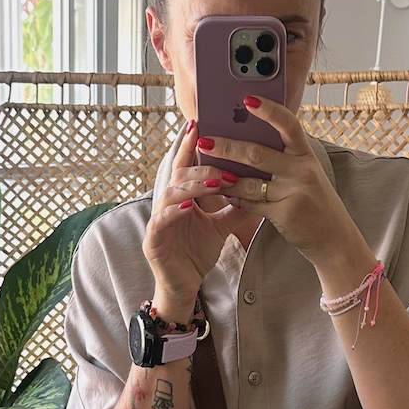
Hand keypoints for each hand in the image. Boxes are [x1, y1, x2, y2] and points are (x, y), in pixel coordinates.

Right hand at [142, 121, 245, 317]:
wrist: (185, 285)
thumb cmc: (197, 253)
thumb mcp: (220, 226)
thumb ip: (233, 206)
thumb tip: (254, 185)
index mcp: (182, 197)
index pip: (187, 166)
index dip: (190, 144)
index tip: (200, 123)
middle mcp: (167, 204)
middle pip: (181, 175)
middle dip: (201, 165)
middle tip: (223, 157)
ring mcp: (157, 221)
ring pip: (171, 193)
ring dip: (193, 185)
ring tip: (215, 181)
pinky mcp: (153, 240)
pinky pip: (160, 220)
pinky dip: (174, 212)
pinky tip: (188, 206)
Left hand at [199, 98, 373, 277]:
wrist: (334, 238)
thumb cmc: (314, 201)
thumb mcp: (305, 173)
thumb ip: (283, 158)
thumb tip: (246, 142)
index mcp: (306, 154)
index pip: (289, 124)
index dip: (269, 110)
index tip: (247, 99)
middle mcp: (302, 170)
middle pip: (258, 154)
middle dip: (228, 147)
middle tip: (205, 141)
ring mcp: (294, 192)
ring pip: (250, 182)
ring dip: (225, 178)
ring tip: (206, 172)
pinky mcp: (285, 214)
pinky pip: (252, 204)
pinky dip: (236, 199)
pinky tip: (226, 195)